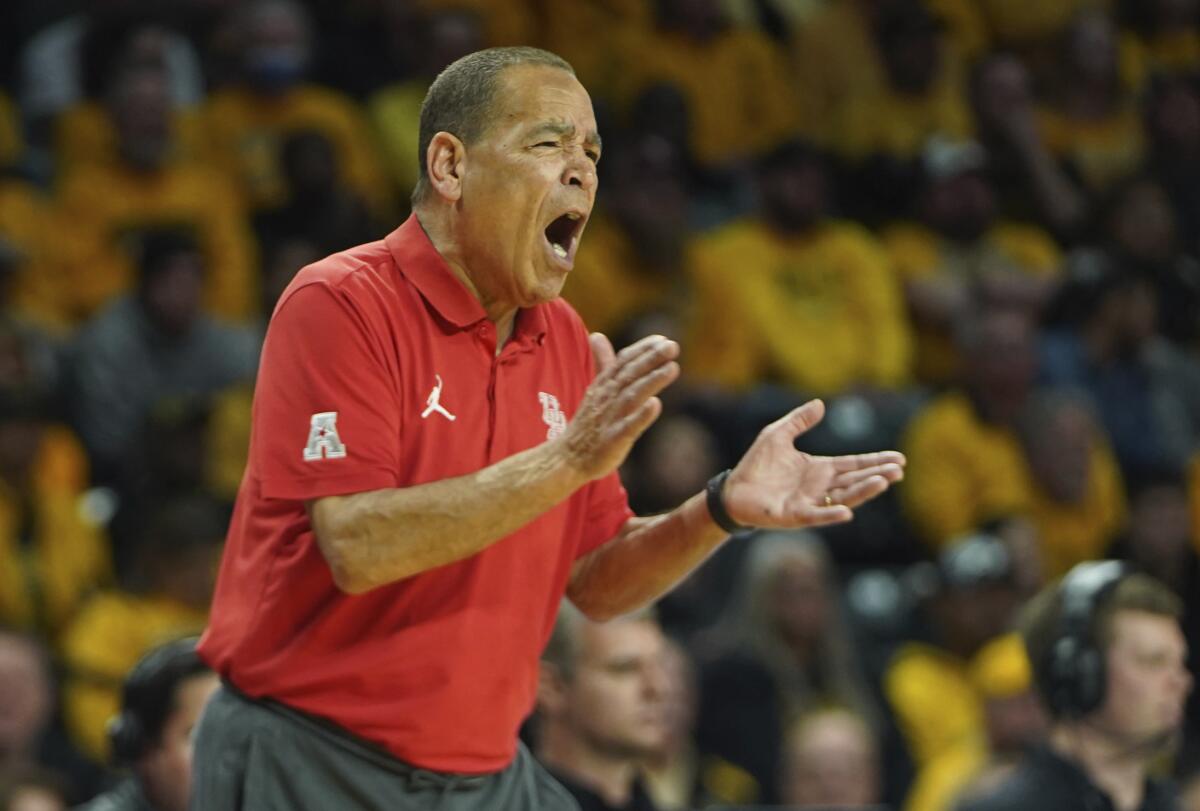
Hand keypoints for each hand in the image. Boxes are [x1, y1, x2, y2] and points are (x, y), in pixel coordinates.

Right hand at [560, 333, 679, 480]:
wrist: (568, 457)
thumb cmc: (588, 423)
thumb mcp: (595, 389)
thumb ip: (603, 363)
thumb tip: (597, 335)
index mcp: (604, 385)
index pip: (624, 361)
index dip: (643, 349)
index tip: (662, 339)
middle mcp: (607, 398)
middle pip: (630, 374)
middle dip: (651, 358)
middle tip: (672, 346)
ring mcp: (610, 418)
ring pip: (632, 396)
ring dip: (652, 381)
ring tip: (672, 368)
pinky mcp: (614, 439)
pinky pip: (628, 426)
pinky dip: (641, 415)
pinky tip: (655, 405)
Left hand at [723, 399, 904, 527]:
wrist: (733, 490)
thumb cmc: (756, 465)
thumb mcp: (777, 434)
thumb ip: (799, 420)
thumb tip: (820, 403)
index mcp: (819, 469)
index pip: (854, 465)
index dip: (875, 461)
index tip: (899, 459)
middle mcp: (820, 487)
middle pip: (855, 481)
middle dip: (877, 475)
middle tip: (899, 470)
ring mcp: (810, 502)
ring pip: (843, 498)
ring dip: (863, 492)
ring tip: (883, 482)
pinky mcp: (794, 515)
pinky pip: (816, 516)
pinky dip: (831, 515)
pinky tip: (847, 513)